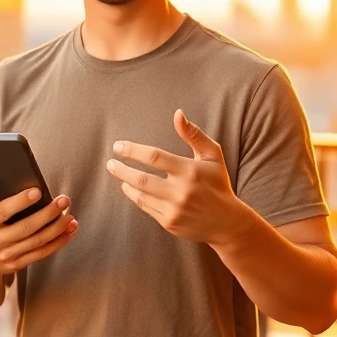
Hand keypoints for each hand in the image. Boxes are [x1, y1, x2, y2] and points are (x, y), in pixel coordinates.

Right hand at [0, 177, 77, 278]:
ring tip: (69, 210)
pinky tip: (71, 226)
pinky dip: (59, 239)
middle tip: (62, 199)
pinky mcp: (15, 263)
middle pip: (19, 224)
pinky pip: (41, 251)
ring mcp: (1, 252)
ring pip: (35, 238)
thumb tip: (5, 168)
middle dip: (44, 211)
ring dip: (57, 225)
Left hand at [105, 109, 245, 245]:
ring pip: (140, 194)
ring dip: (125, 182)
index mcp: (190, 171)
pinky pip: (145, 207)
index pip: (154, 157)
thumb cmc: (217, 182)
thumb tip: (177, 113)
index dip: (132, 150)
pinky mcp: (169, 223)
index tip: (118, 146)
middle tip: (110, 163)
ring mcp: (174, 209)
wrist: (226, 223)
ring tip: (117, 172)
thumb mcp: (212, 155)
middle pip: (141, 179)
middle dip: (121, 169)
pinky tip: (129, 187)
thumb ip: (193, 134)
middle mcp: (181, 191)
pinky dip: (134, 195)